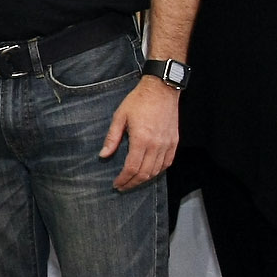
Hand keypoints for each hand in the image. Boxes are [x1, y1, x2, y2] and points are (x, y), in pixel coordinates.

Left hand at [100, 76, 179, 190]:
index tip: (116, 184)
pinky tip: (150, 172)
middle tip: (123, 186)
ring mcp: (167, 144)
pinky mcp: (174, 142)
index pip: (132, 168)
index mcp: (141, 139)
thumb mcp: (120, 116)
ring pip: (156, 171)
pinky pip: (167, 163)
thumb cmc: (139, 101)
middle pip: (145, 174)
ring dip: (145, 179)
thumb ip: (112, 138)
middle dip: (132, 183)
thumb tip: (103, 155)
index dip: (123, 179)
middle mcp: (156, 145)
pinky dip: (158, 171)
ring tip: (134, 181)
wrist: (162, 89)